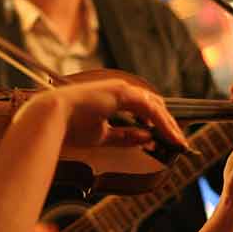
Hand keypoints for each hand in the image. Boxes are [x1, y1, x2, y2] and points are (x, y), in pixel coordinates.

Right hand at [30, 79, 187, 149]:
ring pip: (155, 106)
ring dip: (169, 124)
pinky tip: (169, 136)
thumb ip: (125, 136)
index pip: (144, 110)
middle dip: (168, 124)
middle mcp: (120, 90)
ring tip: (179, 142)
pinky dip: (162, 123)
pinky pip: (150, 109)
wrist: (53, 116)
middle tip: (179, 142)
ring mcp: (122, 89)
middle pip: (154, 105)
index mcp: (113, 98)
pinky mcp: (122, 93)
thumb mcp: (103, 136)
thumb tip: (147, 138)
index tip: (167, 141)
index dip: (158, 124)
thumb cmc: (70, 125)